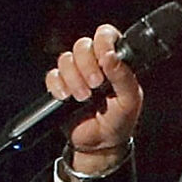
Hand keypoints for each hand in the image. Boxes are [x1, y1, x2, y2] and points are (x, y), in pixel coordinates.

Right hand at [44, 24, 142, 174]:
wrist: (99, 145)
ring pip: (65, 59)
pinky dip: (58, 86)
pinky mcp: (60, 86)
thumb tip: (112, 56)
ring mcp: (75, 74)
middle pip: (82, 45)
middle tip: (96, 84)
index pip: (105, 36)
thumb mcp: (130, 100)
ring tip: (83, 97)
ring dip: (74, 79)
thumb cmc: (119, 121)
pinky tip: (67, 98)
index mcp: (113, 61)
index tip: (104, 57)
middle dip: (87, 65)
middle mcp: (93, 64)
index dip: (103, 41)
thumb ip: (124, 76)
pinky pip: (52, 76)